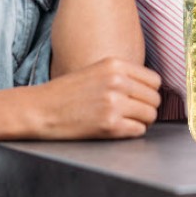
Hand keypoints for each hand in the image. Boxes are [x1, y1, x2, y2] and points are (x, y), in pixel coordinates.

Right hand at [32, 57, 161, 139]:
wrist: (40, 109)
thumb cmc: (67, 92)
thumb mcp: (97, 70)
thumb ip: (123, 75)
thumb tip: (151, 89)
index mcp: (115, 65)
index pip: (155, 80)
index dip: (150, 92)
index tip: (141, 98)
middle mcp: (117, 82)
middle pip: (155, 99)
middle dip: (147, 107)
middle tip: (134, 113)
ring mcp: (113, 103)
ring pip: (150, 115)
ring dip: (142, 121)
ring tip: (126, 121)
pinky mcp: (109, 125)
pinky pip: (138, 130)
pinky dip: (132, 131)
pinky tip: (119, 128)